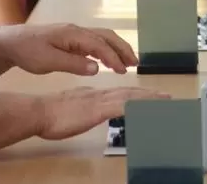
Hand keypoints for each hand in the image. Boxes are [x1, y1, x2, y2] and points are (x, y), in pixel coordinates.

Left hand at [0, 23, 138, 75]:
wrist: (12, 42)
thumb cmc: (28, 52)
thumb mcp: (48, 62)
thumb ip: (73, 65)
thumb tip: (97, 69)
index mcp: (74, 35)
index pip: (100, 45)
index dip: (113, 57)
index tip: (123, 70)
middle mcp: (79, 31)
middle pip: (108, 37)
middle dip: (123, 49)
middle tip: (136, 64)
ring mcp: (77, 34)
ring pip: (104, 38)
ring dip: (118, 48)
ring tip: (129, 62)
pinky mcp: (73, 39)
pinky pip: (96, 42)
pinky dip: (108, 49)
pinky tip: (109, 61)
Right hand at [37, 87, 169, 140]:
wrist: (39, 111)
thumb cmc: (51, 113)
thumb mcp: (75, 106)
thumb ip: (86, 105)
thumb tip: (94, 108)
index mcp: (96, 95)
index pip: (123, 93)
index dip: (139, 94)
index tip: (152, 95)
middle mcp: (102, 95)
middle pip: (131, 93)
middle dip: (150, 95)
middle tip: (167, 96)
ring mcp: (101, 101)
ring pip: (131, 97)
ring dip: (148, 98)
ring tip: (164, 99)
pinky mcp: (98, 110)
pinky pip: (122, 107)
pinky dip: (136, 106)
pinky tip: (146, 107)